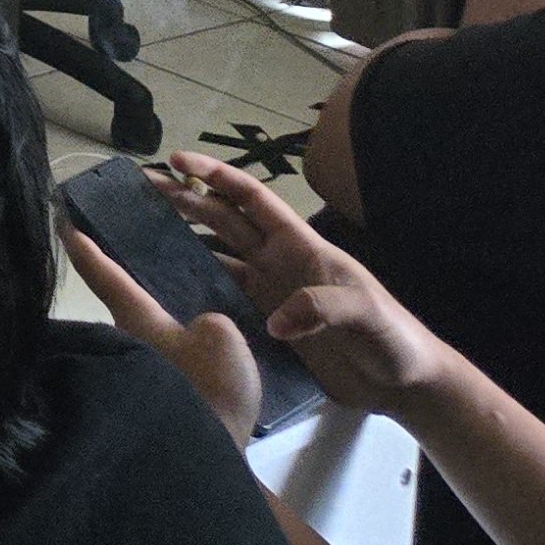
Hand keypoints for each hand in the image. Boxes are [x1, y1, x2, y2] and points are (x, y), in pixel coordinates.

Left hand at [62, 220, 263, 448]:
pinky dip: (180, 369)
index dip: (84, 248)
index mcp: (135, 320)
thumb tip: (195, 336)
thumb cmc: (206, 387)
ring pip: (146, 344)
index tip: (59, 221)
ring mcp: (138, 380)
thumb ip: (207, 323)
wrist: (202, 458)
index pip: (104, 276)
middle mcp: (125, 346)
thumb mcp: (220, 336)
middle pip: (123, 311)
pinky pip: (167, 373)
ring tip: (196, 332)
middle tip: (151, 279)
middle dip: (133, 298)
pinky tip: (204, 373)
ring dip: (163, 338)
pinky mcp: (157, 408)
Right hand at [152, 153, 451, 419]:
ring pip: (216, 257)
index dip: (216, 176)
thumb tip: (275, 319)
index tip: (177, 160)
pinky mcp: (265, 328)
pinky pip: (222, 301)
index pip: (252, 199)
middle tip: (142, 188)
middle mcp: (278, 264)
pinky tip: (166, 293)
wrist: (404, 384)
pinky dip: (194, 292)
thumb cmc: (393, 339)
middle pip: (223, 220)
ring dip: (182, 242)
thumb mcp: (367, 315)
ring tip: (140, 235)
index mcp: (300, 247)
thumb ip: (323, 307)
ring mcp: (270, 295)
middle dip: (185, 199)